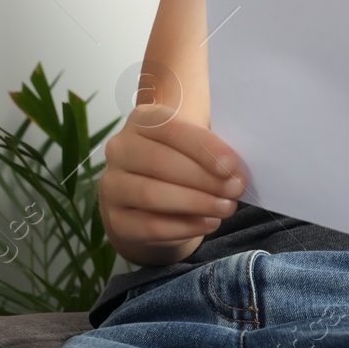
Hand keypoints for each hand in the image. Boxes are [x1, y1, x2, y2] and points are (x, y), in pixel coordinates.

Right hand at [99, 105, 247, 265]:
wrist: (149, 199)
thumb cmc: (180, 162)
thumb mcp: (192, 145)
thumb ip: (210, 149)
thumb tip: (236, 169)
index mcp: (142, 121)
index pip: (170, 128)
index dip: (202, 147)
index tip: (231, 165)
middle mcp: (120, 149)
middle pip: (160, 163)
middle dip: (204, 178)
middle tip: (235, 189)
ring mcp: (113, 185)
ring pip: (152, 195)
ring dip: (196, 203)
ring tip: (225, 207)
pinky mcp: (116, 218)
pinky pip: (150, 225)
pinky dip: (185, 226)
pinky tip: (209, 223)